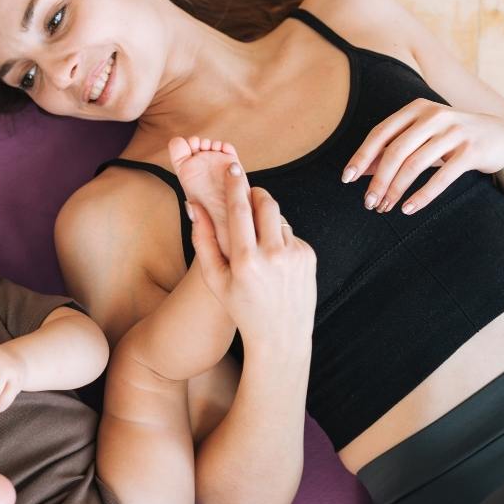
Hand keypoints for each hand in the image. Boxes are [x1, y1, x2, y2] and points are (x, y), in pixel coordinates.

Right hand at [189, 166, 316, 348]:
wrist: (281, 336)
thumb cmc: (242, 309)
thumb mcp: (216, 280)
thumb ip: (203, 241)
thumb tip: (194, 206)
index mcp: (245, 261)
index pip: (240, 210)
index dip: (235, 185)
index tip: (232, 168)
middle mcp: (273, 255)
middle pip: (266, 203)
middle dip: (256, 194)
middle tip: (247, 196)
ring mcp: (295, 255)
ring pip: (280, 219)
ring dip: (268, 221)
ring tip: (258, 243)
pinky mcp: (309, 256)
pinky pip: (291, 235)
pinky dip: (281, 240)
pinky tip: (275, 262)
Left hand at [342, 99, 503, 214]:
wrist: (501, 137)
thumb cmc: (452, 139)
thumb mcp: (422, 137)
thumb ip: (394, 148)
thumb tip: (361, 170)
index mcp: (417, 108)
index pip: (381, 133)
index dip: (362, 156)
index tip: (347, 178)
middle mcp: (434, 115)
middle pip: (395, 151)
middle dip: (378, 179)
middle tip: (368, 203)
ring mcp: (454, 132)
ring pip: (415, 164)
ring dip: (396, 190)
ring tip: (385, 208)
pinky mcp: (472, 151)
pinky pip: (442, 177)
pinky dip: (422, 195)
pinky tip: (409, 209)